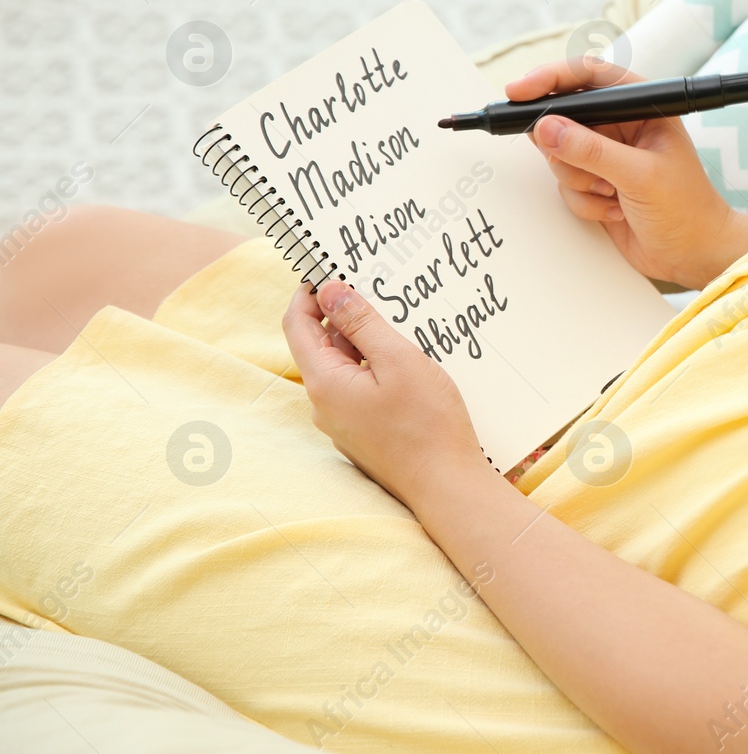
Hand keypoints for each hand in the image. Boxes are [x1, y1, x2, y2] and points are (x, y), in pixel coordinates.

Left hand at [281, 279, 483, 503]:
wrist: (446, 484)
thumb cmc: (427, 423)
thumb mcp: (398, 359)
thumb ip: (362, 323)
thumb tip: (331, 290)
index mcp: (324, 382)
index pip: (296, 325)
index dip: (309, 293)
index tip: (330, 270)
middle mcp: (324, 404)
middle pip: (321, 345)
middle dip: (343, 316)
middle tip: (377, 292)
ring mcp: (342, 421)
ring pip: (343, 367)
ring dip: (363, 343)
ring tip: (400, 328)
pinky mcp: (361, 432)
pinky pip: (358, 388)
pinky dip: (374, 368)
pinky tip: (405, 365)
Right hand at [508, 56, 747, 289]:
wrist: (694, 256)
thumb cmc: (687, 210)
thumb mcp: (640, 176)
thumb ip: (592, 151)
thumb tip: (547, 128)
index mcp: (642, 107)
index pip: (589, 77)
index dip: (550, 79)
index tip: (519, 92)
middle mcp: (621, 127)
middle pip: (564, 117)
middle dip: (568, 149)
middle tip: (588, 170)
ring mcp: (606, 157)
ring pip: (560, 155)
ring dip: (580, 181)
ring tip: (614, 194)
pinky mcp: (596, 184)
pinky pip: (565, 185)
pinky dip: (585, 202)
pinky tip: (615, 211)